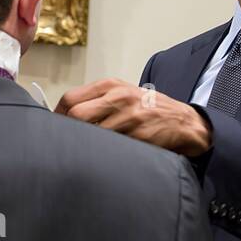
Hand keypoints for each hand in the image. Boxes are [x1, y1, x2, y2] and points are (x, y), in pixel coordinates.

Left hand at [56, 78, 211, 156]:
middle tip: (67, 143)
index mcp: (110, 85)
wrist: (184, 122)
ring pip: (92, 133)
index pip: (70, 99)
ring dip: (85, 144)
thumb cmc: (148, 109)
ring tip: (85, 151)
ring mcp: (129, 115)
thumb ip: (96, 101)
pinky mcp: (139, 134)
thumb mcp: (122, 95)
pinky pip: (111, 146)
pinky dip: (103, 152)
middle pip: (77, 115)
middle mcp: (118, 97)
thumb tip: (64, 117)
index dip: (58, 116)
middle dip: (69, 131)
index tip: (56, 128)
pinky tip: (104, 155)